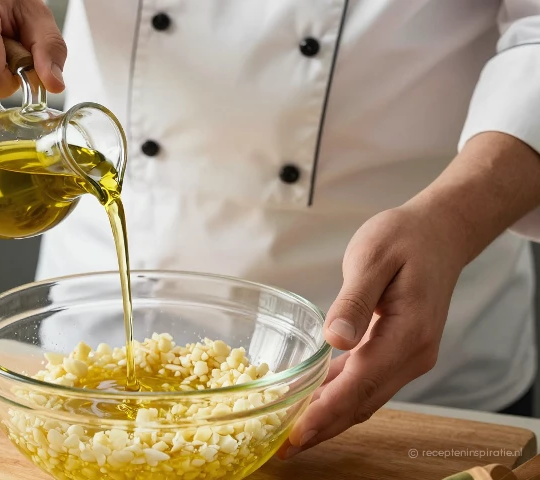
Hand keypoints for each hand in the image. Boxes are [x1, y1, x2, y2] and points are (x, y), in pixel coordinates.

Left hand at [276, 202, 467, 458]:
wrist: (441, 233)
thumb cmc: (405, 238)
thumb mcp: (373, 258)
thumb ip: (353, 300)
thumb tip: (335, 339)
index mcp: (407, 333)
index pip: (360, 383)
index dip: (326, 412)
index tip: (297, 433)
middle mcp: (412, 354)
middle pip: (362, 402)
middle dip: (323, 428)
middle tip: (283, 448)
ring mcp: (408, 357)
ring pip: (364, 398)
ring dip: (330, 418)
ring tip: (291, 434)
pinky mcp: (399, 352)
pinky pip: (366, 383)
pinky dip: (340, 398)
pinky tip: (312, 403)